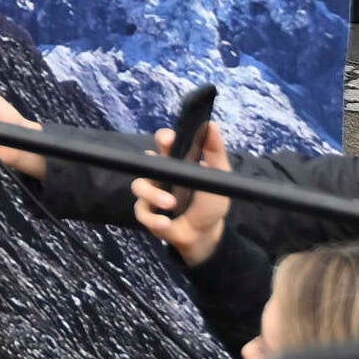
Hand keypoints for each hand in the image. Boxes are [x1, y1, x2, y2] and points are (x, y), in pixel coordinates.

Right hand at [131, 122, 231, 266]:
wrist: (206, 234)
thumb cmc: (211, 204)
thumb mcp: (219, 176)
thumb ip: (215, 152)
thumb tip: (211, 124)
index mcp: (177, 162)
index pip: (166, 144)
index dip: (164, 138)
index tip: (168, 138)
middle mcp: (161, 175)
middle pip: (146, 162)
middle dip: (150, 162)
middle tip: (160, 163)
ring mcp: (152, 194)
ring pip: (140, 186)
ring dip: (153, 195)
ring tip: (171, 204)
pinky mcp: (148, 213)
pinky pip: (142, 211)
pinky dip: (154, 218)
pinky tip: (166, 223)